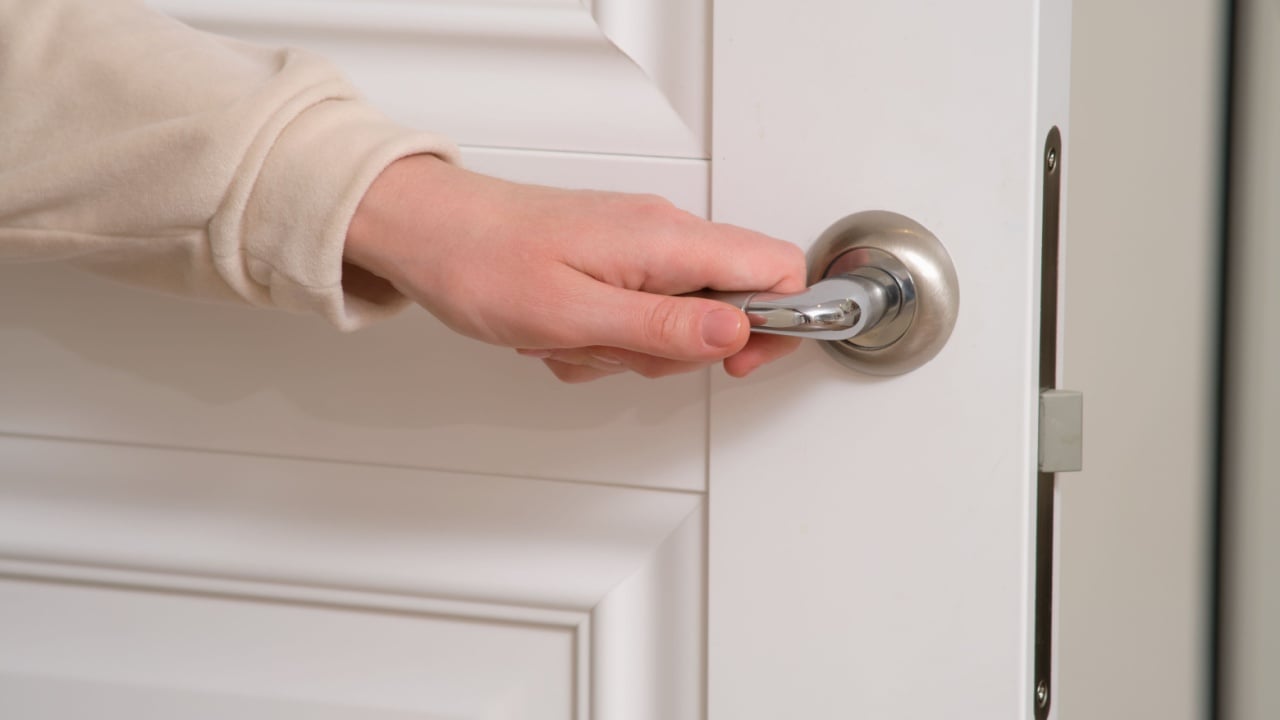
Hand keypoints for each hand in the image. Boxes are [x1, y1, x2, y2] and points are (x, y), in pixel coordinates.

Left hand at [344, 155, 806, 381]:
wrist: (426, 231)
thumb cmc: (482, 262)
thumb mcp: (574, 313)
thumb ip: (664, 326)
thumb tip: (738, 333)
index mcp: (666, 238)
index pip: (777, 267)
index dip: (778, 324)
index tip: (738, 362)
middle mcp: (662, 234)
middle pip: (731, 306)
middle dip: (681, 351)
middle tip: (623, 353)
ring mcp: (639, 247)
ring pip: (681, 320)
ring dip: (633, 350)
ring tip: (577, 339)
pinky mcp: (615, 261)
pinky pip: (640, 315)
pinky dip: (607, 339)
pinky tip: (564, 333)